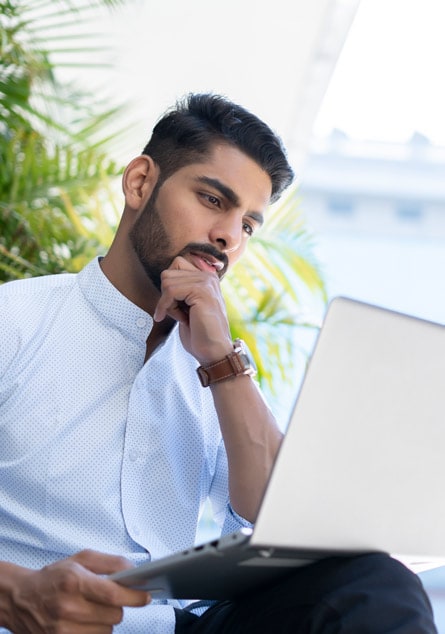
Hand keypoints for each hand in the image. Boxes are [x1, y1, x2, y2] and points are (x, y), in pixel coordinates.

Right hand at [5, 550, 149, 632]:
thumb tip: (134, 571)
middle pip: (114, 615)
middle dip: (118, 606)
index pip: (113, 594)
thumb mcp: (80, 560)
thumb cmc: (52, 577)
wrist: (20, 598)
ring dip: (106, 621)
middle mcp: (68, 607)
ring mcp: (63, 629)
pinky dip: (95, 631)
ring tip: (92, 609)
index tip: (146, 596)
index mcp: (74, 582)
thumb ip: (110, 562)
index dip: (134, 596)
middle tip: (109, 599)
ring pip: (107, 631)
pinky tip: (85, 621)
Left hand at [153, 256, 232, 363]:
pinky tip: (180, 319)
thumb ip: (181, 289)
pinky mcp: (202, 291)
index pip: (176, 265)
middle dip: (166, 295)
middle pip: (168, 272)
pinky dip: (168, 307)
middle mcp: (208, 276)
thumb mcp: (188, 305)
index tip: (174, 306)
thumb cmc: (199, 333)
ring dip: (168, 303)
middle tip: (178, 312)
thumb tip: (165, 278)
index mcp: (206, 277)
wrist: (214, 351)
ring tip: (182, 316)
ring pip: (167, 281)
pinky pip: (171, 291)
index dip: (169, 287)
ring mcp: (206, 282)